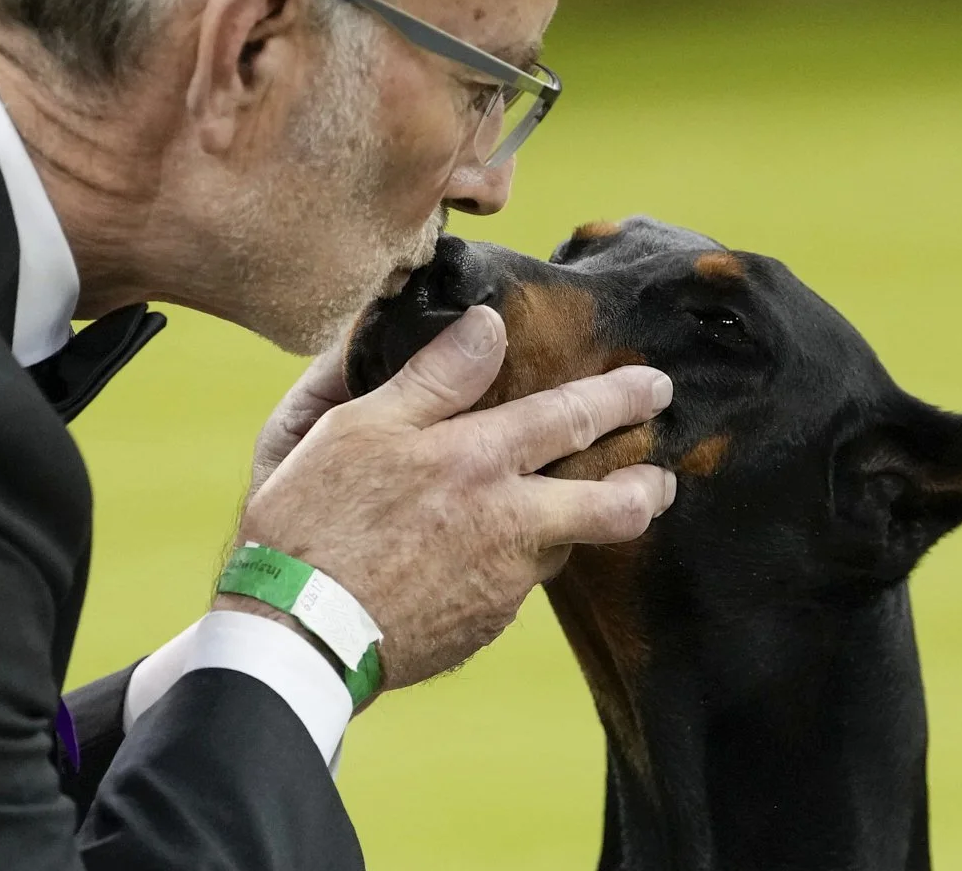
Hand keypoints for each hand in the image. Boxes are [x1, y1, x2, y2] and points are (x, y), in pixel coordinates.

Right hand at [217, 306, 676, 692]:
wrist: (297, 635)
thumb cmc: (311, 520)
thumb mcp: (355, 426)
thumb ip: (432, 376)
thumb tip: (487, 325)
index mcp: (476, 460)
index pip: (571, 416)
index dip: (621, 397)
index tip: (653, 385)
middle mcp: (508, 522)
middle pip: (613, 503)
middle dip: (649, 481)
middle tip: (665, 472)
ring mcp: (503, 582)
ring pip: (565, 545)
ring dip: (582, 526)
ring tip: (584, 511)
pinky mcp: (484, 625)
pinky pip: (519, 585)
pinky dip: (519, 563)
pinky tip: (490, 558)